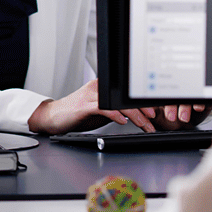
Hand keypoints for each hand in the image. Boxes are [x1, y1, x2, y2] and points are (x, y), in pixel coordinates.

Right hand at [28, 79, 205, 134]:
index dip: (145, 102)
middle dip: (144, 110)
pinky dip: (115, 115)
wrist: (54, 117)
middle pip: (126, 97)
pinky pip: (104, 108)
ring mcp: (91, 95)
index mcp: (104, 86)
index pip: (128, 93)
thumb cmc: (78, 114)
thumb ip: (116, 110)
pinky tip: (123, 122)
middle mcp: (99, 87)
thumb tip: (136, 115)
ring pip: (119, 103)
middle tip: (157, 120)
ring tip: (145, 124)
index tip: (158, 112)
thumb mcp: (101, 111)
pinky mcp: (84, 105)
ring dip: (135, 115)